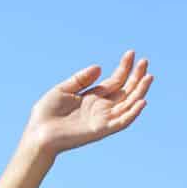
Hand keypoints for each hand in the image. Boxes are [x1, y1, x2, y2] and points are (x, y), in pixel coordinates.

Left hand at [23, 49, 152, 155]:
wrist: (38, 134)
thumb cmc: (46, 114)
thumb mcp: (63, 90)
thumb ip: (81, 79)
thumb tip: (99, 68)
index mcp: (93, 97)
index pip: (115, 81)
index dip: (124, 68)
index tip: (131, 53)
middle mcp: (101, 108)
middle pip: (126, 91)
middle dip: (136, 76)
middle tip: (144, 61)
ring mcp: (102, 119)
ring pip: (128, 104)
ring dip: (140, 91)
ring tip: (148, 76)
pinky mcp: (101, 130)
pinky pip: (122, 122)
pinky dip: (133, 113)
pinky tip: (142, 101)